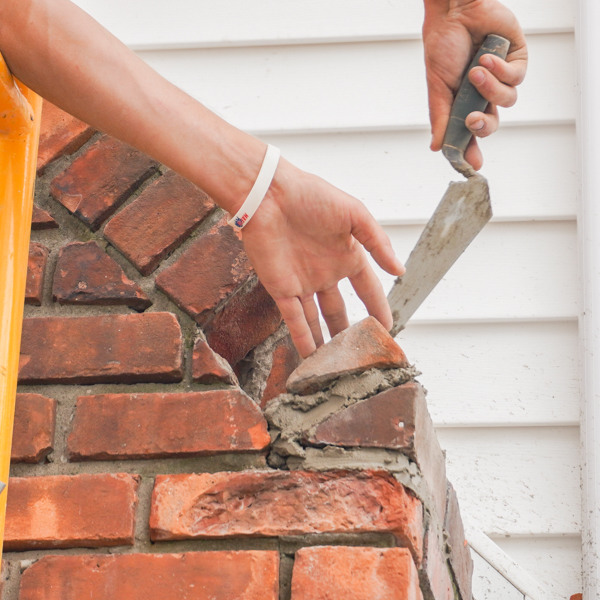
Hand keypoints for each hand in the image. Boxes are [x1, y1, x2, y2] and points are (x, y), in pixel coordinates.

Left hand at [241, 159, 404, 357]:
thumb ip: (377, 243)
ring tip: (336, 364)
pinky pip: (295, 320)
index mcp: (346, 255)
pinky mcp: (280, 289)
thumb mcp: (355, 214)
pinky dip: (303, 339)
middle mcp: (326, 273)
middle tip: (360, 354)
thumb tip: (400, 271)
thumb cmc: (312, 196)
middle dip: (350, 332)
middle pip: (341, 310)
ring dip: (326, 342)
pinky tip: (312, 358)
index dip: (378, 309)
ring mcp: (303, 283)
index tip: (387, 331)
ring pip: (317, 320)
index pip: (367, 290)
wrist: (269, 194)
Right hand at [423, 0, 527, 168]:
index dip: (472, 150)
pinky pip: (516, 77)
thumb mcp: (437, 88)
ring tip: (475, 72)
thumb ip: (439, 118)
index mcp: (463, 103)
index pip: (470, 133)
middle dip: (483, 126)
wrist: (455, 13)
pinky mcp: (516, 60)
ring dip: (490, 89)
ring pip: (507, 101)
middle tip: (472, 121)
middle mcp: (483, 94)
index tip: (471, 165)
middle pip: (492, 124)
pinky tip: (487, 57)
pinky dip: (500, 70)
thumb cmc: (442, 46)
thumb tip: (437, 147)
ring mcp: (501, 78)